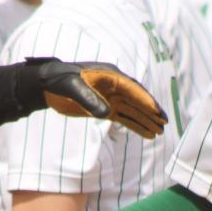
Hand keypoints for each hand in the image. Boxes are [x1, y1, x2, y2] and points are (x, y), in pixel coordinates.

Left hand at [22, 59, 166, 137]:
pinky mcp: (105, 109)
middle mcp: (114, 86)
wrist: (47, 85)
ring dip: (146, 121)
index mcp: (110, 76)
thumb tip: (106, 113)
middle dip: (151, 112)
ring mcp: (111, 98)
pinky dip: (135, 126)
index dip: (145, 100)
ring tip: (160, 133)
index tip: (156, 111)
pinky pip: (124, 118)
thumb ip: (88, 99)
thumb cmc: (59, 81)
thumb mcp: (72, 87)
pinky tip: (146, 134)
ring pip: (133, 111)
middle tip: (165, 124)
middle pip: (137, 100)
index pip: (132, 89)